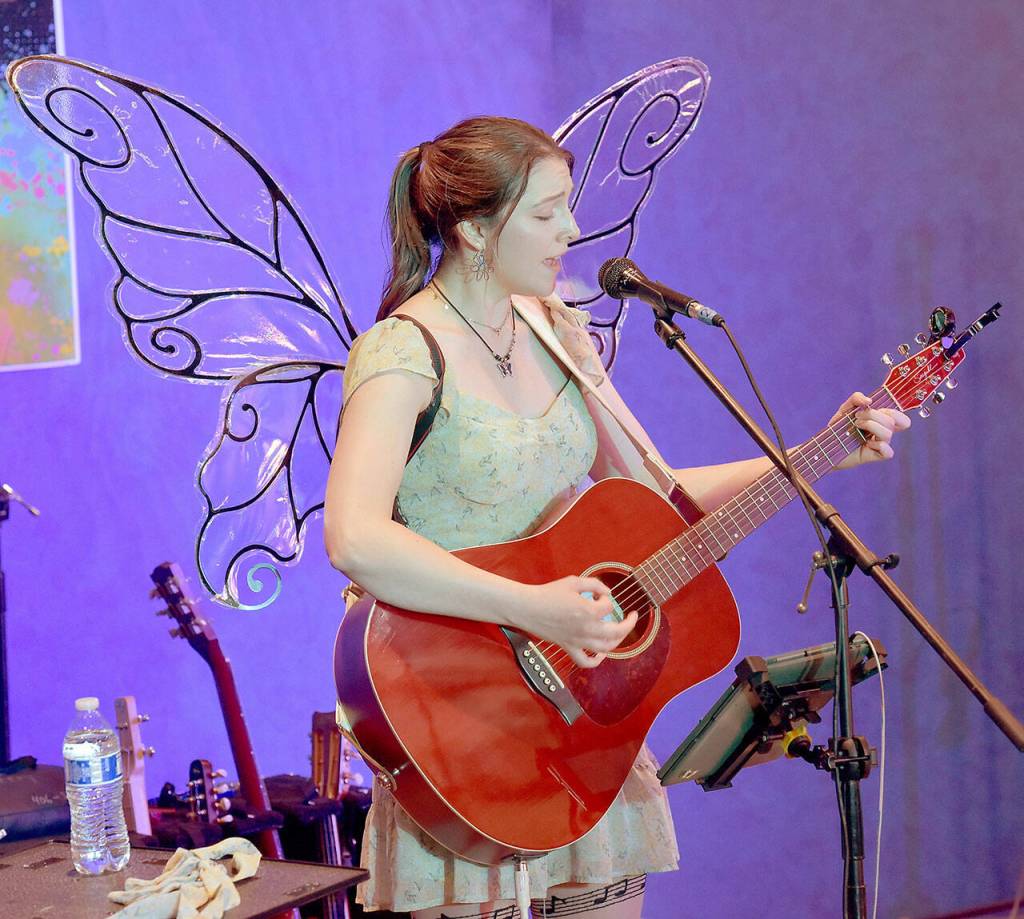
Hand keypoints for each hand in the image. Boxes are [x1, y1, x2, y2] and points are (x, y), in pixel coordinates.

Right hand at [517, 576, 637, 668]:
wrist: (527, 608)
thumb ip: (594, 584)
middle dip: (629, 623)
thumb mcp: (573, 581)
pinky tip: (601, 654)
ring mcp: (578, 640)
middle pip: (617, 631)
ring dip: (618, 641)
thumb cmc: (547, 594)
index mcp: (588, 611)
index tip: (598, 594)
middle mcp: (586, 628)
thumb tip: (606, 592)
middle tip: (632, 617)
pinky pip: (585, 662)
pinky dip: (596, 661)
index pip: (609, 606)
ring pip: (606, 648)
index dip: (607, 597)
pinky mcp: (568, 647)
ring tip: (620, 633)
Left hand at [830, 392, 910, 468]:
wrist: (825, 445)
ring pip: (888, 434)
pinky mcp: (874, 456)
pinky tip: (866, 443)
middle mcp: (882, 433)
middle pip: (892, 422)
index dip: (893, 412)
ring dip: (871, 425)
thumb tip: (869, 401)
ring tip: (856, 426)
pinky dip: (878, 444)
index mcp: (881, 422)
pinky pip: (888, 452)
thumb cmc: (838, 428)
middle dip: (873, 415)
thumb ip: (856, 399)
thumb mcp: (845, 409)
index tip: (871, 408)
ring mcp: (879, 445)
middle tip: (857, 417)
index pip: (901, 419)